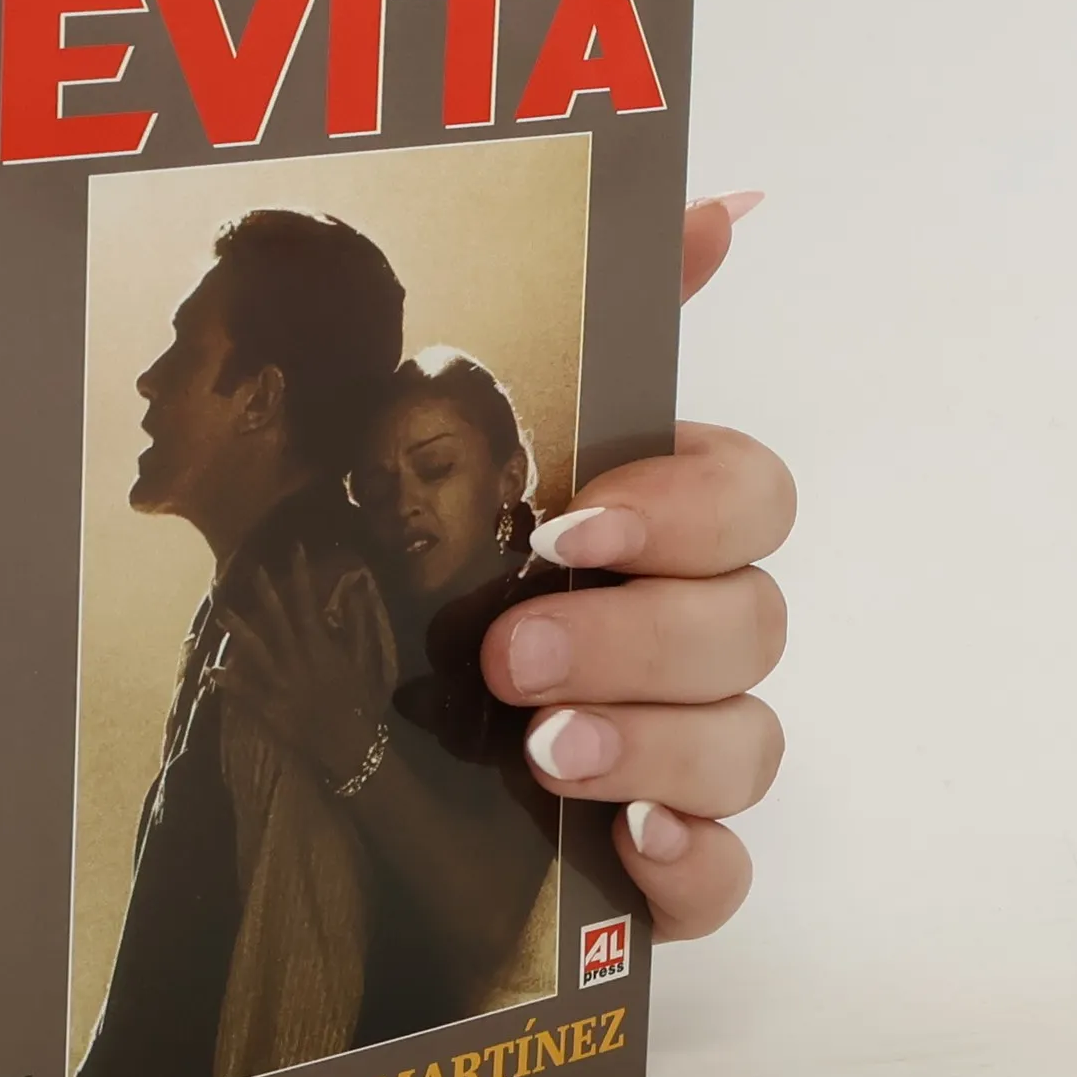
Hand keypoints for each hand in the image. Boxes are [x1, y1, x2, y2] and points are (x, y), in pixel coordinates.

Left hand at [215, 546, 393, 786]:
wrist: (350, 745)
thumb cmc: (360, 703)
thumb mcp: (363, 662)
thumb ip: (357, 626)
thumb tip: (358, 591)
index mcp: (320, 647)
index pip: (307, 603)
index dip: (300, 574)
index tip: (294, 549)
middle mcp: (296, 660)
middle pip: (277, 621)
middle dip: (265, 594)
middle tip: (252, 570)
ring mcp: (279, 684)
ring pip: (255, 652)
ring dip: (238, 631)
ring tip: (221, 613)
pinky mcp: (269, 708)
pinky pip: (245, 693)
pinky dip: (229, 682)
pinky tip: (212, 671)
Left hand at [480, 191, 792, 941]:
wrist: (322, 728)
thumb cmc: (414, 574)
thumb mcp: (462, 439)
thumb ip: (602, 328)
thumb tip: (723, 200)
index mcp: (654, 530)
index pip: (752, 497)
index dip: (684, 509)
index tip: (568, 527)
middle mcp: (684, 634)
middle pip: (753, 625)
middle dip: (635, 637)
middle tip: (510, 656)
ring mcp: (679, 751)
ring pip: (750, 746)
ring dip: (654, 747)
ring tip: (540, 755)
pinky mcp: (651, 859)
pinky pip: (727, 875)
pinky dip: (693, 867)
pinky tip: (626, 847)